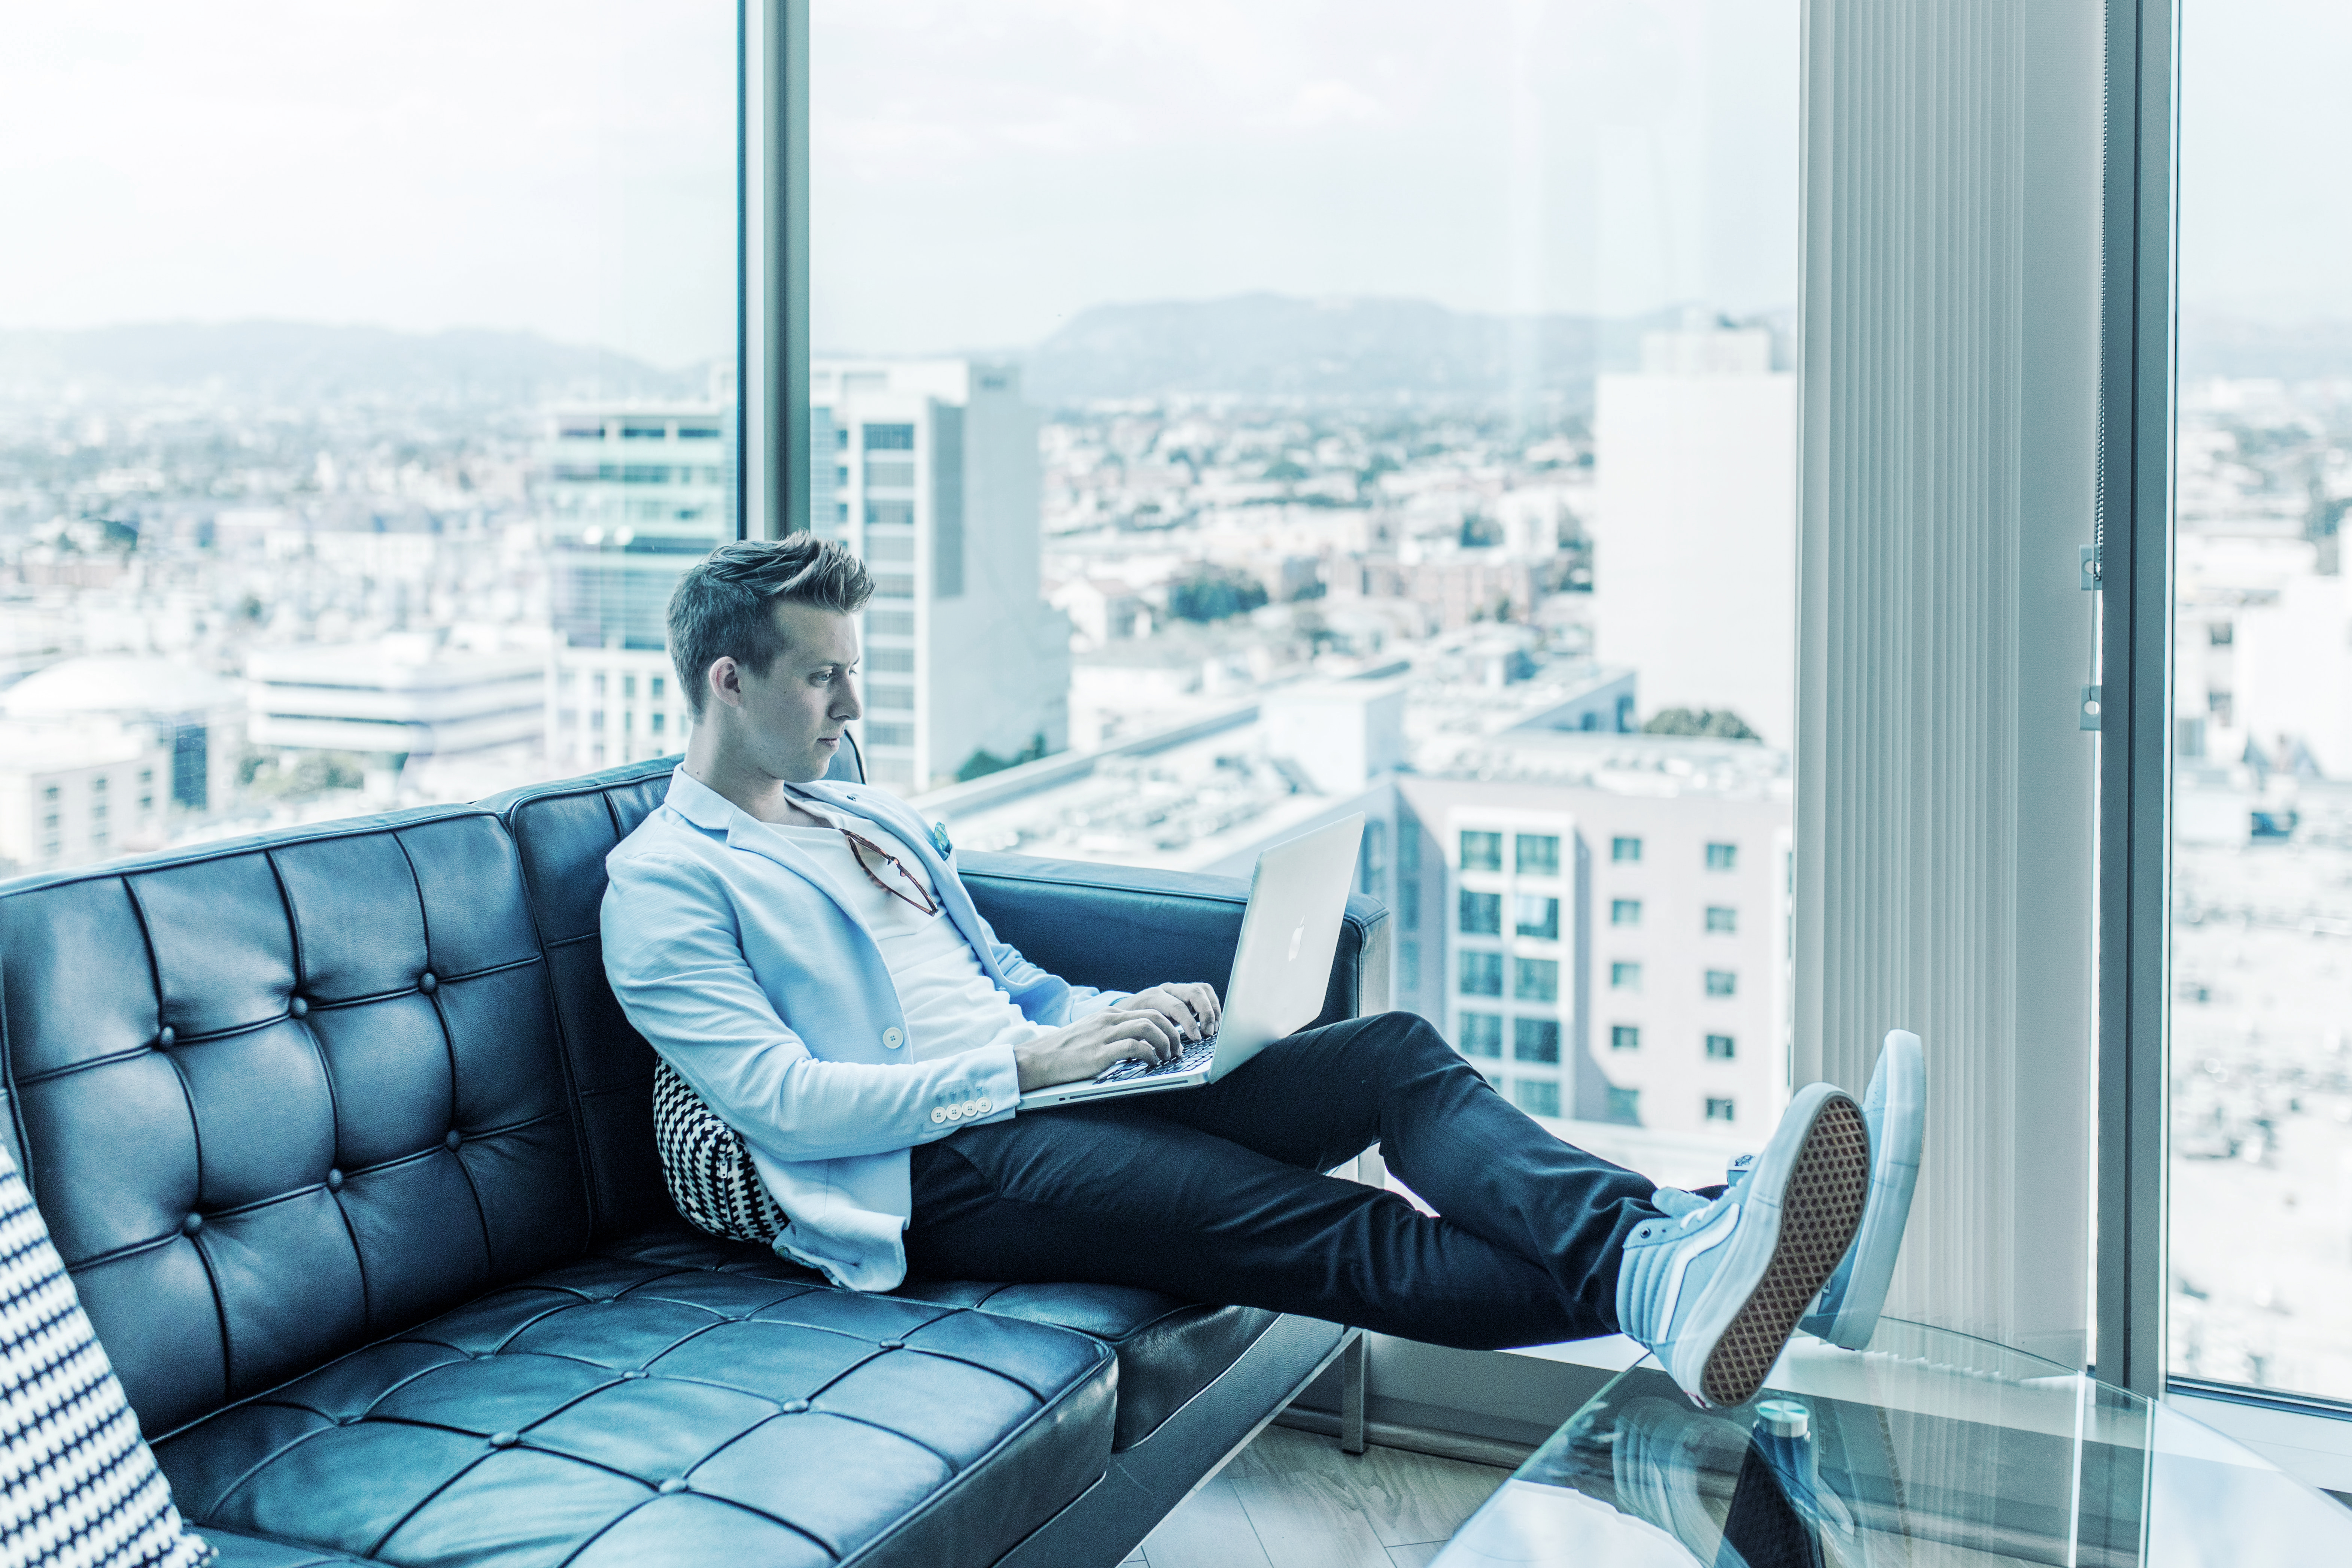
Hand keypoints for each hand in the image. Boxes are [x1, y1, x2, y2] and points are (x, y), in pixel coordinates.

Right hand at [1013, 1005, 1186, 1090]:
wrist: (1037, 1059)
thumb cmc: (1065, 1052)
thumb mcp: (1093, 1034)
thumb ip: (1114, 1034)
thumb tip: (1140, 1044)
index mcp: (1110, 1015)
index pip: (1150, 1010)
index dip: (1169, 1025)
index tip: (1176, 1041)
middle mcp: (1109, 1020)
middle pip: (1154, 1016)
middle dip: (1173, 1033)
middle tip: (1178, 1052)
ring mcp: (1104, 1034)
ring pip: (1148, 1027)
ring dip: (1165, 1043)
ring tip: (1168, 1059)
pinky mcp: (1099, 1053)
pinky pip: (1133, 1047)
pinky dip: (1149, 1055)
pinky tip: (1152, 1064)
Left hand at [1123, 982, 1220, 1045]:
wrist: (1125, 1011)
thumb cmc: (1132, 1024)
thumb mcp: (1137, 1031)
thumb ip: (1151, 1040)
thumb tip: (1169, 1054)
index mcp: (1154, 997)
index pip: (1177, 1006)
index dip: (1190, 1023)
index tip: (1197, 1039)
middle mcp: (1168, 989)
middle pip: (1194, 992)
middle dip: (1206, 1014)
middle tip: (1209, 1033)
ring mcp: (1178, 989)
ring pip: (1203, 990)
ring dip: (1213, 1009)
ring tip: (1213, 1029)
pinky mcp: (1186, 993)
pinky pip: (1205, 993)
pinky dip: (1213, 1006)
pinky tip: (1212, 1023)